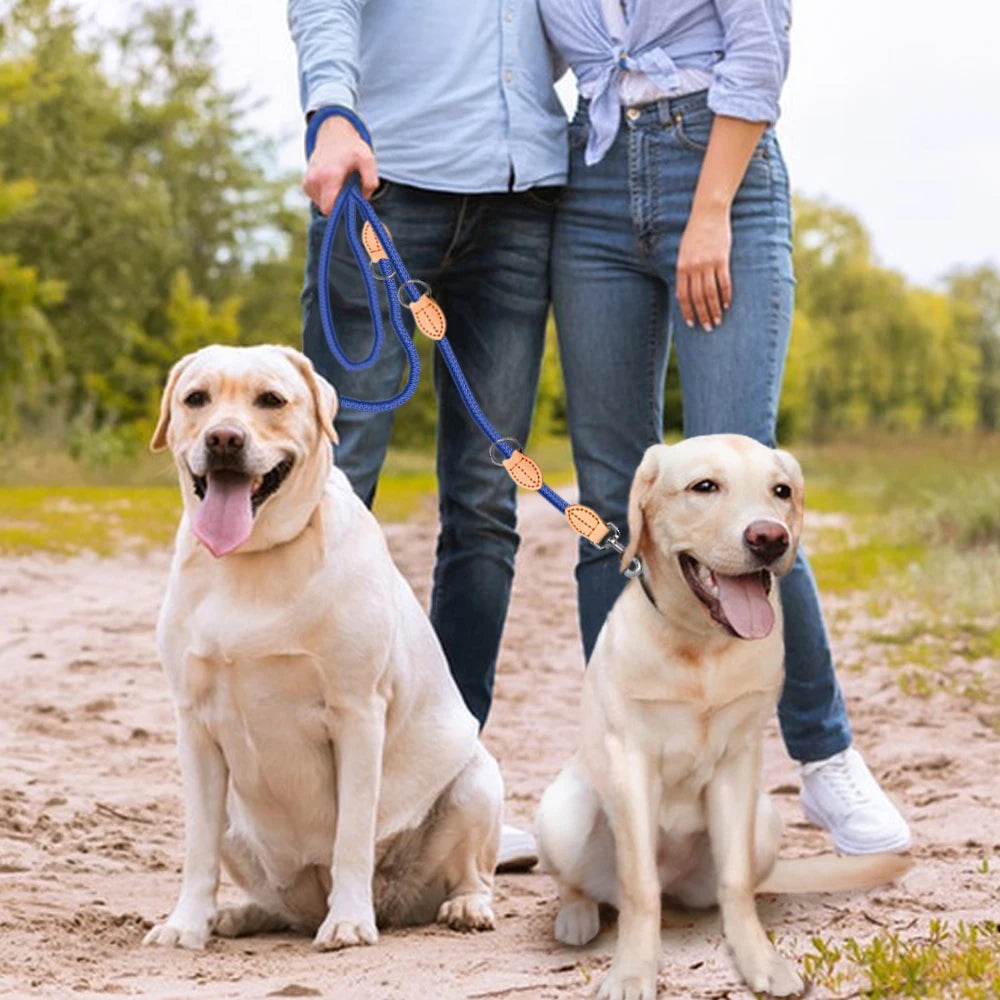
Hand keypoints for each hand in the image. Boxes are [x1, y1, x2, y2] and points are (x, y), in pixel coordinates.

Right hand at [302, 114, 378, 214]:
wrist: (334, 135)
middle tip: (348, 191)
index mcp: (328, 176)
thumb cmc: (352, 149)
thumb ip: (370, 181)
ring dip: (332, 200)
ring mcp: (307, 182)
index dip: (340, 211)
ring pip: (321, 205)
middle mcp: (314, 180)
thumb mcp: (368, 160)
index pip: (329, 208)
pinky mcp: (305, 184)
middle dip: (338, 205)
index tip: (350, 204)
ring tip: (340, 184)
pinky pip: (317, 200)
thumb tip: (364, 199)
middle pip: (326, 209)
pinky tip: (332, 184)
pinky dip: (326, 196)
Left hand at [676, 204, 731, 331]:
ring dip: (714, 310)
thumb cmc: (695, 234)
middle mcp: (693, 267)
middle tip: (707, 328)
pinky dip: (725, 295)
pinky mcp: (722, 259)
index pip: (683, 296)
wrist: (708, 213)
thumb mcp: (683, 252)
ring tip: (718, 321)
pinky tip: (727, 305)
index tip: (691, 323)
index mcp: (681, 267)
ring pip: (710, 293)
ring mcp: (708, 264)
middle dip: (702, 315)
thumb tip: (685, 294)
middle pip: (697, 298)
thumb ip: (684, 272)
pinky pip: (724, 282)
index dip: (687, 311)